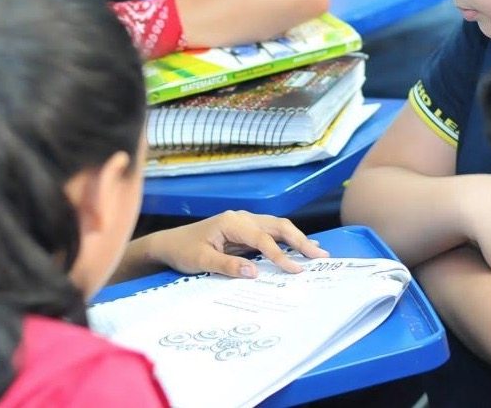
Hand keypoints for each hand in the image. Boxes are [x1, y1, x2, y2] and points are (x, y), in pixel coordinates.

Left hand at [147, 211, 329, 277]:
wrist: (169, 244)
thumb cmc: (183, 250)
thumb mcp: (201, 260)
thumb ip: (227, 265)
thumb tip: (253, 272)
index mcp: (232, 222)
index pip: (263, 238)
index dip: (280, 255)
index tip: (295, 270)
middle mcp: (242, 218)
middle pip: (278, 226)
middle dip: (300, 241)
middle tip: (320, 256)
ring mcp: (244, 222)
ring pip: (277, 227)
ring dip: (297, 239)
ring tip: (317, 252)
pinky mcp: (245, 231)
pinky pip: (271, 233)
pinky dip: (287, 240)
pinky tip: (301, 247)